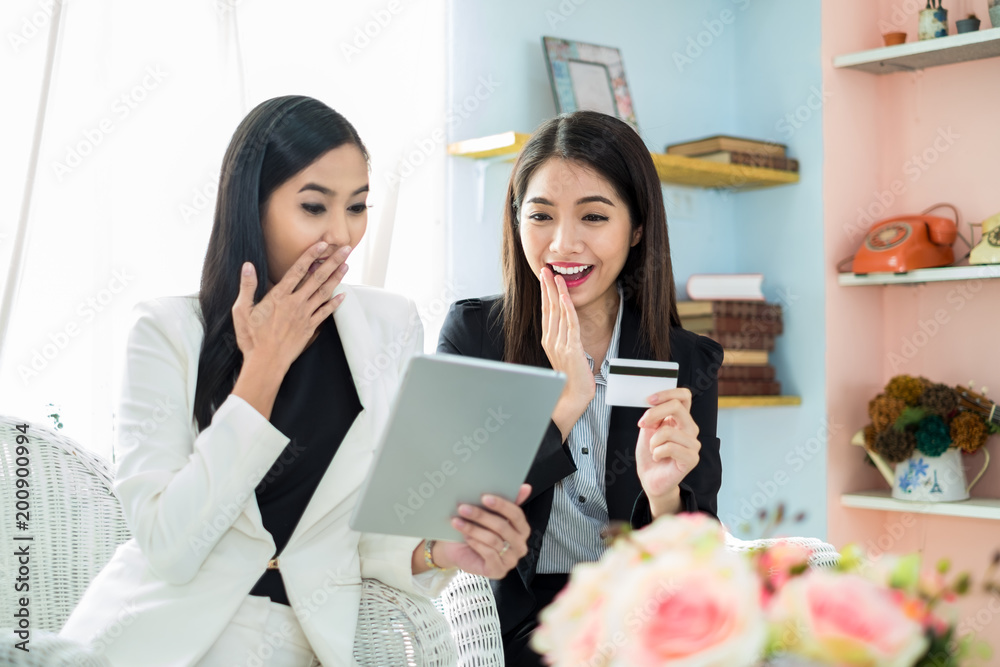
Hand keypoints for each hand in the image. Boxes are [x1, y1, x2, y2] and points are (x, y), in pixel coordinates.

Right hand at [232, 241, 349, 369]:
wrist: (266, 363)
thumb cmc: (251, 338)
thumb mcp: (242, 311)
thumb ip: (247, 287)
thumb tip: (247, 266)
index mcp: (279, 296)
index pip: (298, 270)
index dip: (311, 255)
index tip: (323, 244)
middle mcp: (295, 303)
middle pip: (318, 278)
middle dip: (333, 262)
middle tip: (346, 249)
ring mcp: (304, 315)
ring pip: (324, 292)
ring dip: (337, 278)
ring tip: (347, 265)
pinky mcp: (310, 328)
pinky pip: (325, 313)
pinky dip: (335, 303)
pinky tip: (343, 295)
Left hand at [432, 484, 531, 578]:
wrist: (459, 550)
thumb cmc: (477, 530)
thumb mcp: (491, 514)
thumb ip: (508, 502)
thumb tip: (526, 487)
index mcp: (522, 530)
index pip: (516, 515)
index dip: (501, 505)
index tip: (484, 497)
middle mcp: (520, 546)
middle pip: (502, 527)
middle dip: (481, 516)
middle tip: (463, 508)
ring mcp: (511, 560)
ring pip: (493, 540)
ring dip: (473, 529)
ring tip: (457, 521)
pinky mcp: (498, 571)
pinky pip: (488, 554)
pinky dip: (476, 543)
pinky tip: (465, 536)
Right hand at [539, 267, 594, 439]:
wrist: (572, 397)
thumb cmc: (570, 378)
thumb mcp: (565, 353)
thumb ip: (563, 338)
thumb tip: (566, 324)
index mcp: (548, 340)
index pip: (546, 311)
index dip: (545, 292)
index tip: (545, 277)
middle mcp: (551, 340)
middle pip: (548, 307)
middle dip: (547, 287)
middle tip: (545, 269)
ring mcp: (560, 344)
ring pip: (558, 313)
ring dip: (557, 292)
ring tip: (556, 276)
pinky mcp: (571, 348)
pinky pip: (569, 325)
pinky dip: (568, 309)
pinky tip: (565, 297)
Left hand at [634, 388, 700, 517]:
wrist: (650, 479)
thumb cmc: (650, 454)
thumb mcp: (647, 429)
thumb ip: (653, 415)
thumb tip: (653, 402)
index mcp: (681, 418)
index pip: (684, 395)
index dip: (667, 393)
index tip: (649, 399)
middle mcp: (690, 428)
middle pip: (677, 406)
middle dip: (654, 413)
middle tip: (642, 424)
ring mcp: (693, 443)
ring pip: (668, 430)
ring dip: (653, 441)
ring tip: (654, 450)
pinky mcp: (692, 458)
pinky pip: (670, 447)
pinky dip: (657, 452)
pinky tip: (659, 458)